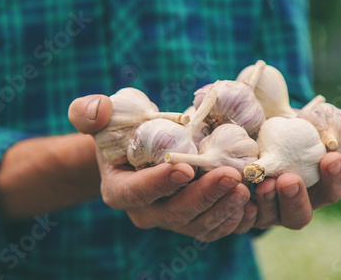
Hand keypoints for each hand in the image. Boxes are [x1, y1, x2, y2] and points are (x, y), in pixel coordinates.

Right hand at [69, 95, 251, 241]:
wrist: (139, 150)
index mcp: (119, 190)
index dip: (159, 183)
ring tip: (245, 187)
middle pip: (174, 214)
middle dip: (203, 196)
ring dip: (223, 209)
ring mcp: (171, 219)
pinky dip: (232, 219)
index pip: (137, 192)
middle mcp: (145, 212)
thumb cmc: (119, 131)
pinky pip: (213, 228)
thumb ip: (89, 112)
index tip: (185, 168)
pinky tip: (251, 203)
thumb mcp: (101, 117)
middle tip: (230, 175)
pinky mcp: (193, 219)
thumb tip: (95, 111)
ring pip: (197, 225)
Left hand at [240, 121, 340, 230]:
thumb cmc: (287, 135)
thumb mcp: (310, 128)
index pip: (332, 191)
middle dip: (296, 199)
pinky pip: (241, 222)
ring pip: (270, 218)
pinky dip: (243, 213)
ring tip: (265, 183)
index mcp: (315, 190)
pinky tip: (243, 200)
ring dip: (269, 202)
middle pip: (300, 216)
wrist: (250, 136)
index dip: (334, 178)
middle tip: (290, 179)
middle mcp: (291, 205)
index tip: (331, 158)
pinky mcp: (241, 212)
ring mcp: (265, 212)